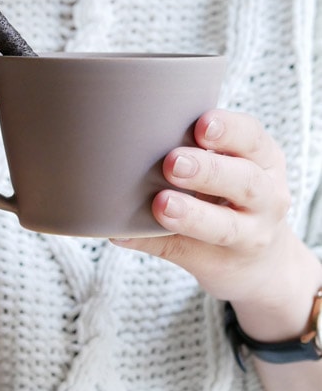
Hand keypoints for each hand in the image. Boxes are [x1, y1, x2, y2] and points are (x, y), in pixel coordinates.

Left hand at [113, 109, 298, 308]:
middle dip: (208, 170)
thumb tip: (125, 140)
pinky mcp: (223, 265)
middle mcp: (266, 197)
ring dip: (191, 215)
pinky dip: (153, 243)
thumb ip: (197, 153)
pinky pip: (186, 253)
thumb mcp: (233, 171)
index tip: (202, 125)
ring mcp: (251, 235)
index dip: (230, 130)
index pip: (253, 138)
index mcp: (264, 161)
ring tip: (162, 204)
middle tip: (173, 163)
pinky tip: (124, 235)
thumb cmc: (233, 201)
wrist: (262, 265)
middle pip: (245, 181)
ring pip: (224, 226)